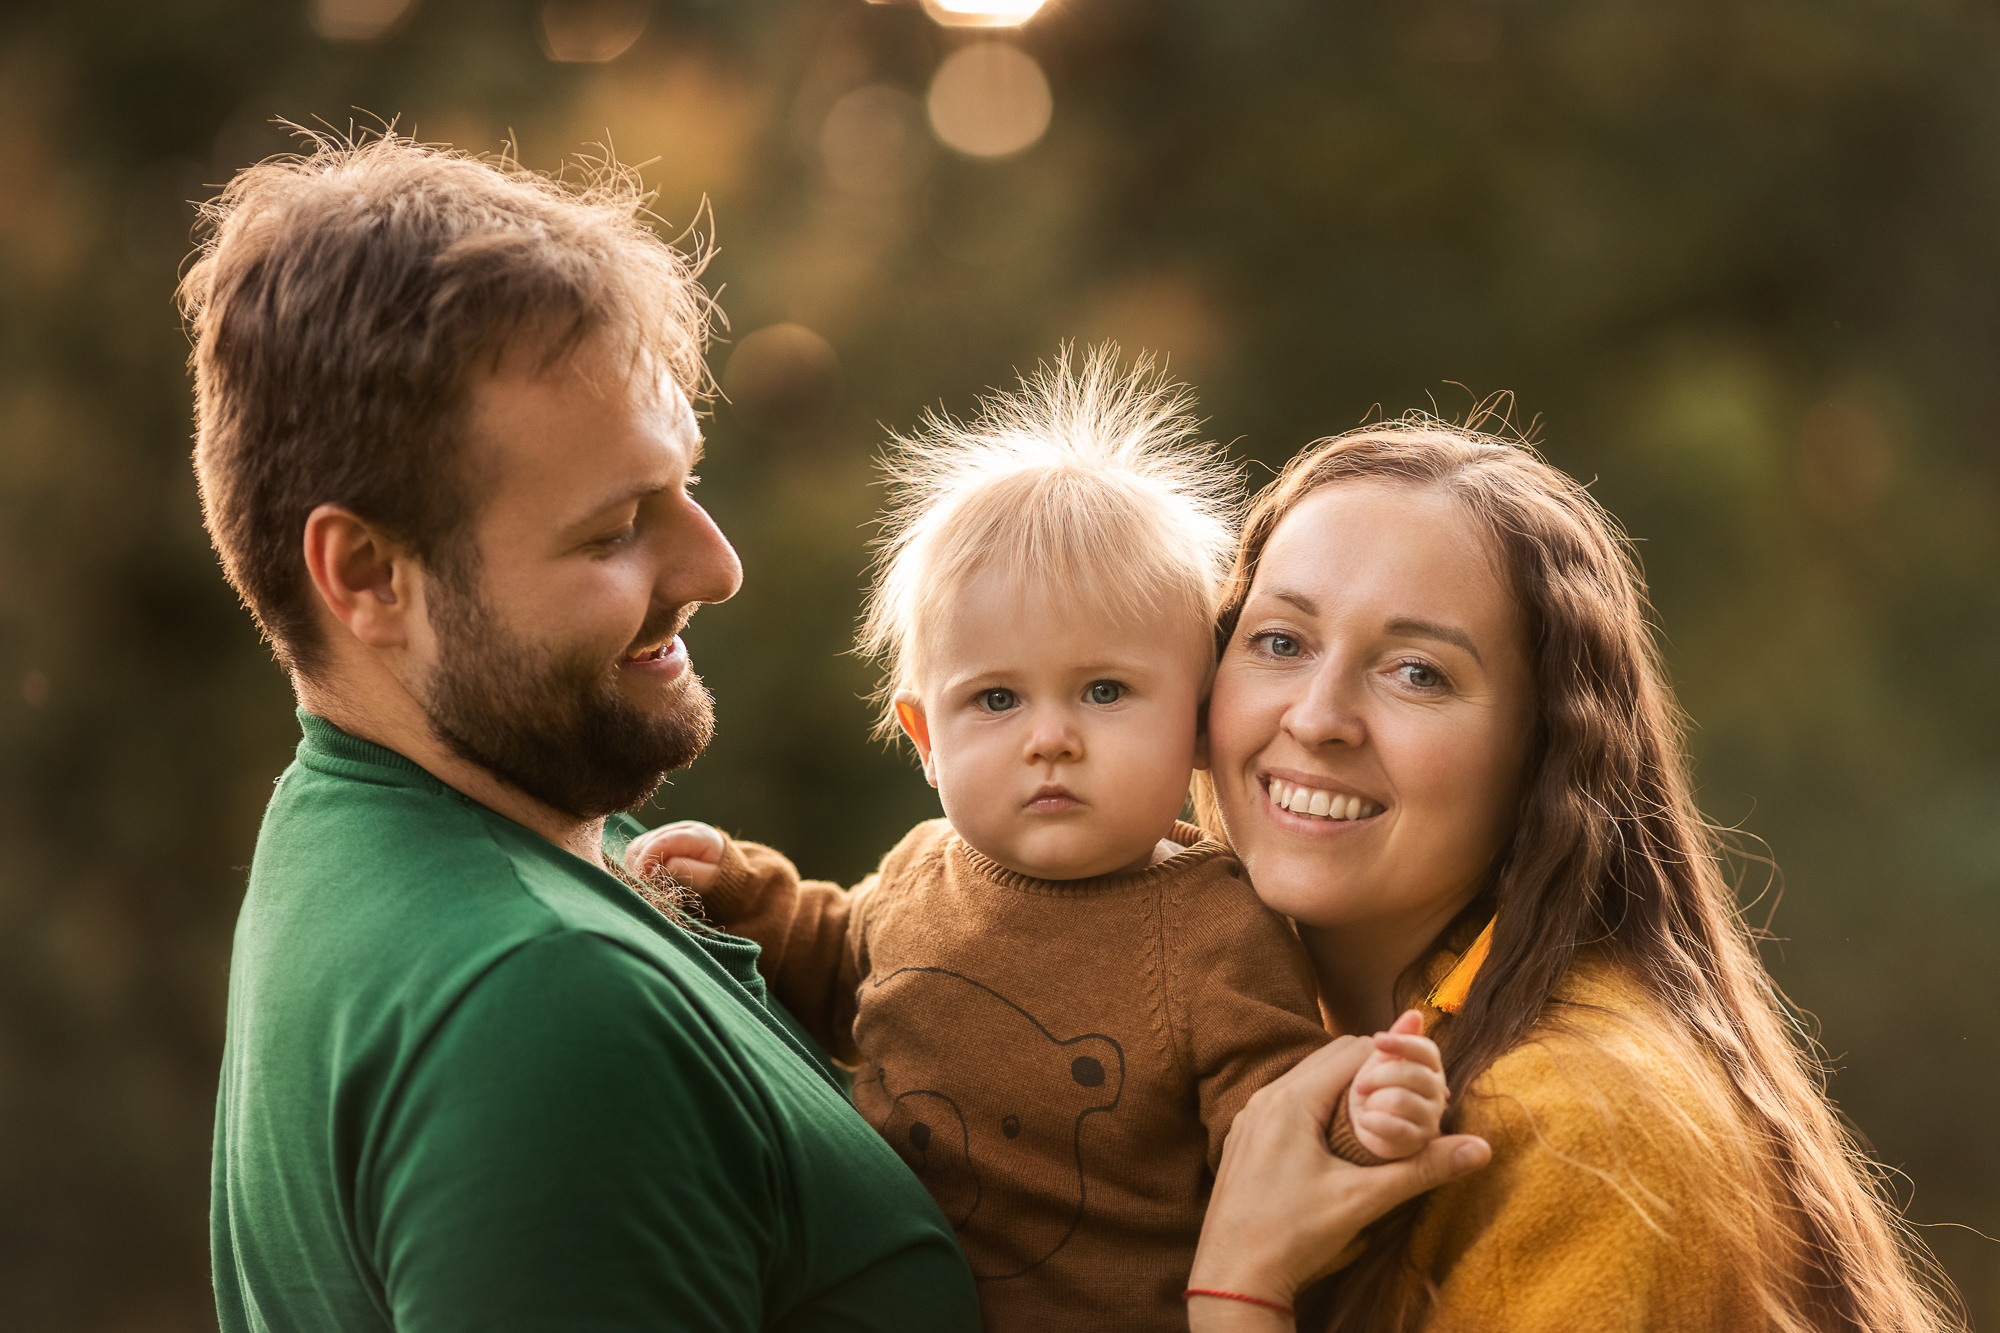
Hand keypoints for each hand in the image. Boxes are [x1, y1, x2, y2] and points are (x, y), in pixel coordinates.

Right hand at [623, 820, 725, 892]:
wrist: (726, 875)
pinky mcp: (661, 841)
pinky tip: (643, 878)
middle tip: (640, 886)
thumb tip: (665, 865)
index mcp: (697, 835)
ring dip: (635, 864)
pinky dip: (636, 863)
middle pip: (647, 841)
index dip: (647, 858)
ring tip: (642, 884)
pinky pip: (639, 850)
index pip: (663, 841)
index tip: (640, 878)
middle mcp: (681, 829)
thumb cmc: (720, 879)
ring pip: (639, 844)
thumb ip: (689, 871)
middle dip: (639, 864)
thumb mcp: (710, 878)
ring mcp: (670, 833)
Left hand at [1189, 1035, 1489, 1327]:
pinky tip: (1336, 1139)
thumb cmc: (1294, 1235)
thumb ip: (1421, 1169)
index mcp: (1291, 1100)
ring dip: (1343, 1090)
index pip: (1352, 1051)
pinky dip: (1316, 1107)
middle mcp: (1264, 1098)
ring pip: (1305, 1081)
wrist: (1233, 1277)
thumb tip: (1480, 1149)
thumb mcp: (1363, 1200)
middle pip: (1328, 1060)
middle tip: (1405, 1100)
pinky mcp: (1243, 1140)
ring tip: (1377, 1119)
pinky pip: (1286, 1104)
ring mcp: (1249, 1118)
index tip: (1421, 1084)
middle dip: (1371, 1073)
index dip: (1392, 1061)